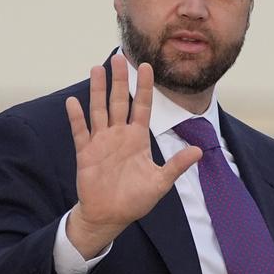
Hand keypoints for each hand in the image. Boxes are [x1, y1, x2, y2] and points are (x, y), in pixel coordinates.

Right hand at [64, 55, 201, 258]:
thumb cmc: (135, 200)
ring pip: (99, 110)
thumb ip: (176, 165)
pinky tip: (73, 101)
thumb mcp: (160, 183)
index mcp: (137, 139)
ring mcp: (101, 142)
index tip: (147, 66)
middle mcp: (119, 135)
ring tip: (97, 68)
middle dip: (119, 80)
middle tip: (119, 57)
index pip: (142, 106)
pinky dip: (76, 117)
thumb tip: (199, 152)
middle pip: (118, 101)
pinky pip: (80, 131)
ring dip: (97, 90)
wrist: (110, 216)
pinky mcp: (86, 153)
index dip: (144, 87)